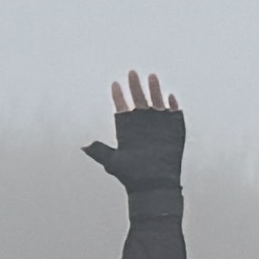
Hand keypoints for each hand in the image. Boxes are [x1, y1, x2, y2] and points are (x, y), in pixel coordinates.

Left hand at [85, 72, 182, 191]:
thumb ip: (100, 152)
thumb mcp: (113, 162)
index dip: (118, 95)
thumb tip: (83, 146)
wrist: (153, 186)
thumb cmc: (132, 176)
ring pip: (156, 101)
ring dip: (155, 89)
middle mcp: (142, 123)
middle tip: (131, 72)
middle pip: (138, 98)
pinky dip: (173, 106)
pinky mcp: (174, 130)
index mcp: (127, 128)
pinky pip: (175, 114)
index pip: (121, 106)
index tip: (114, 85)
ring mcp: (159, 125)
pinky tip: (170, 98)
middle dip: (135, 85)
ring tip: (152, 76)